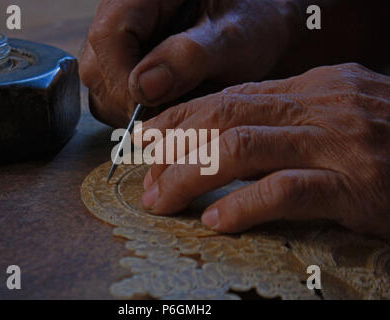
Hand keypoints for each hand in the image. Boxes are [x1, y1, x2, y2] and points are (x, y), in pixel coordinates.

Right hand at [79, 0, 300, 126]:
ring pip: (101, 87)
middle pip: (98, 66)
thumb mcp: (232, 38)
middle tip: (170, 112)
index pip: (108, 37)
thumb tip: (142, 88)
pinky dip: (136, 111)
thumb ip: (190, 57)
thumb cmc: (251, 26)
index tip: (153, 107)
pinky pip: (112, 97)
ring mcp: (120, 43)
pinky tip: (166, 105)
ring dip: (132, 110)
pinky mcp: (123, 65)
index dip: (124, 80)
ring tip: (174, 104)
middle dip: (129, 101)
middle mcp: (122, 14)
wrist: (257, 30)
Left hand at [139, 63, 389, 238]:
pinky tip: (216, 222)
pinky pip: (285, 191)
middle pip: (223, 119)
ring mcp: (337, 144)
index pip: (227, 98)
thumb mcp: (335, 114)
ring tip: (165, 200)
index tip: (148, 139)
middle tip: (147, 179)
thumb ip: (285, 118)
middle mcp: (319, 106)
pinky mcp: (355, 185)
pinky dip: (243, 207)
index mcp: (310, 88)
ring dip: (192, 176)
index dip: (180, 118)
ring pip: (241, 149)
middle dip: (175, 149)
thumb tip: (225, 132)